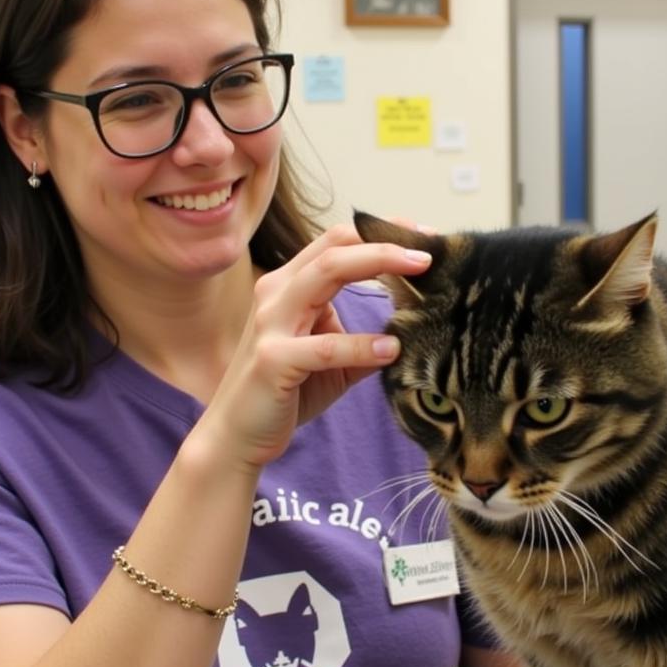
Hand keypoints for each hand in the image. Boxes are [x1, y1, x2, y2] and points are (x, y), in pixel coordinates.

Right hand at [197, 222, 431, 470]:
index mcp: (290, 286)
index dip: (380, 233)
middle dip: (385, 241)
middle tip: (428, 249)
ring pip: (325, 274)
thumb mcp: (332, 361)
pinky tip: (391, 349)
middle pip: (335, 248)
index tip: (423, 234)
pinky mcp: (272, 360)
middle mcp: (277, 293)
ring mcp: (271, 324)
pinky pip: (324, 347)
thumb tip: (414, 334)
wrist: (237, 433)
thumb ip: (366, 342)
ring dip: (377, 265)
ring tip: (420, 274)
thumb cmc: (286, 392)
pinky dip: (361, 346)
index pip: (337, 243)